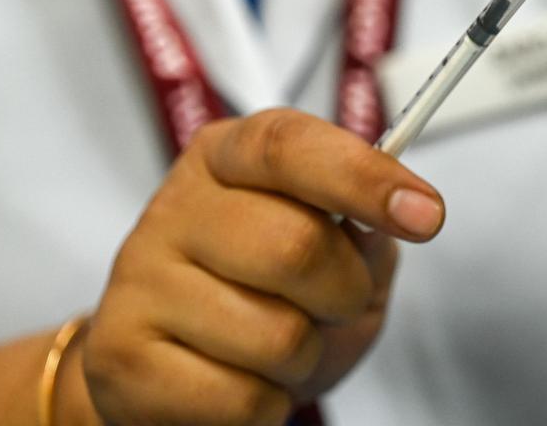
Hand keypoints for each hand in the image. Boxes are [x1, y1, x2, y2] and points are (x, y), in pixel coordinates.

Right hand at [77, 110, 444, 424]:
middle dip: (343, 293)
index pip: (291, 146)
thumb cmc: (264, 296)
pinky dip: (266, 404)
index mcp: (228, 157)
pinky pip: (240, 398)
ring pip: (275, 335)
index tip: (426, 214)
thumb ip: (367, 229)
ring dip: (304, 357)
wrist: (173, 365)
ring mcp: (139, 277)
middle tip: (333, 303)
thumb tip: (398, 216)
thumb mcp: (335, 251)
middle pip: (295, 246)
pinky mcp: (120, 353)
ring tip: (276, 346)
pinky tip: (238, 379)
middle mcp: (177, 205)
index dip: (364, 177)